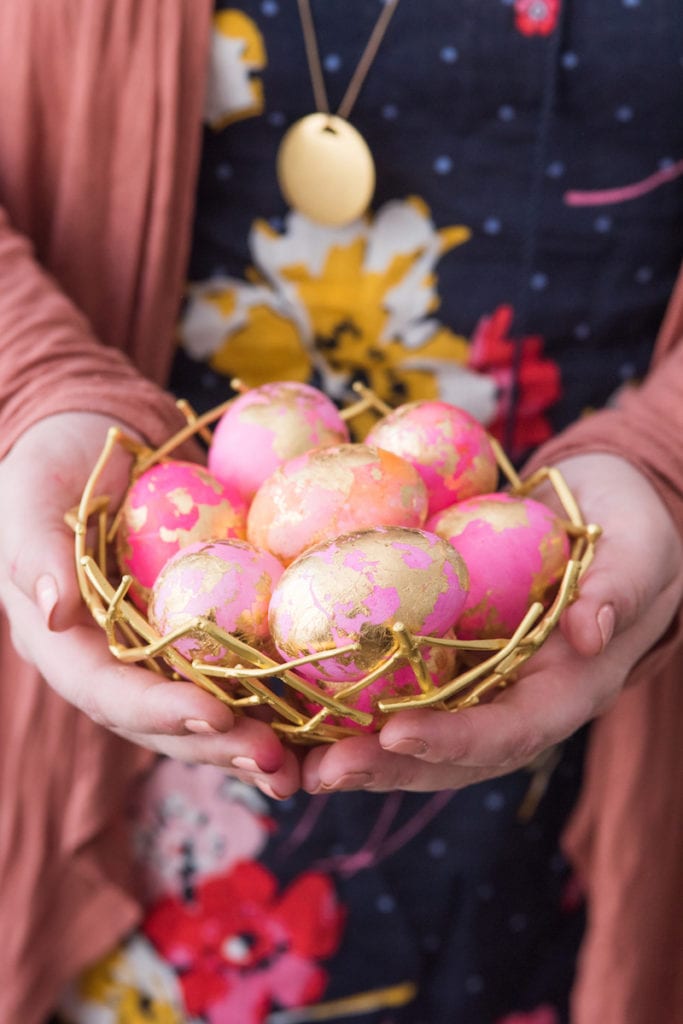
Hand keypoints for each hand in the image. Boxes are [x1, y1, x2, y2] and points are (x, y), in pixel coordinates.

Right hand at [0, 413, 299, 797]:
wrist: (104, 440)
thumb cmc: (54, 464)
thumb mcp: (28, 497)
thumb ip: (34, 554)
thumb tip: (53, 615)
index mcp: (64, 643)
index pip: (106, 691)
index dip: (157, 711)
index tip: (216, 715)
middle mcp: (112, 662)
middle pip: (161, 723)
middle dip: (217, 747)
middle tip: (274, 762)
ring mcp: (157, 653)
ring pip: (203, 714)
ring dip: (249, 744)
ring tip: (301, 769)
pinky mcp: (199, 633)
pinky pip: (236, 673)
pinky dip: (275, 702)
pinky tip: (320, 722)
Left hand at [301, 454, 682, 792]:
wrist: (605, 517)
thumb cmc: (630, 529)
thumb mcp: (642, 550)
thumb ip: (621, 588)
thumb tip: (588, 630)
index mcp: (568, 688)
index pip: (513, 730)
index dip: (456, 740)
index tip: (396, 733)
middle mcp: (518, 701)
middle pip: (452, 755)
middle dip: (386, 768)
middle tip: (319, 773)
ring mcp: (482, 687)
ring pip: (418, 737)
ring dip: (355, 754)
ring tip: (289, 763)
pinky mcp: (451, 662)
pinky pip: (401, 692)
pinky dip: (349, 707)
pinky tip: (295, 708)